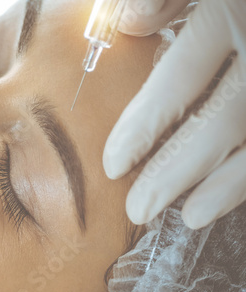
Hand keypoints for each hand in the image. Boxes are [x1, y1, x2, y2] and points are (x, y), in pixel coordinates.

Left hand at [104, 0, 245, 228]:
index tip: (113, 165)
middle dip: (177, 169)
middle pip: (220, 120)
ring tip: (191, 216)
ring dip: (228, 184)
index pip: (180, 78)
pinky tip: (229, 194)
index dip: (145, 125)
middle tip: (140, 208)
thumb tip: (130, 22)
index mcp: (231, 12)